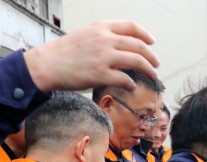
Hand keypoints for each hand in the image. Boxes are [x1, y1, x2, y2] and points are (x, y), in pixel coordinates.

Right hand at [24, 21, 159, 92]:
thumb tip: (123, 45)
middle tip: (156, 63)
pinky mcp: (101, 75)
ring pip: (137, 61)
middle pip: (138, 46)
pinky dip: (132, 84)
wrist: (46, 65)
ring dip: (148, 69)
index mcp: (101, 28)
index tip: (152, 42)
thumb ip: (104, 36)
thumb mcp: (85, 34)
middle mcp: (104, 40)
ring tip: (152, 74)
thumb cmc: (64, 52)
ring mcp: (104, 57)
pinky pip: (125, 80)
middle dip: (151, 56)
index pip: (131, 26)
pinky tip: (132, 87)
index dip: (145, 34)